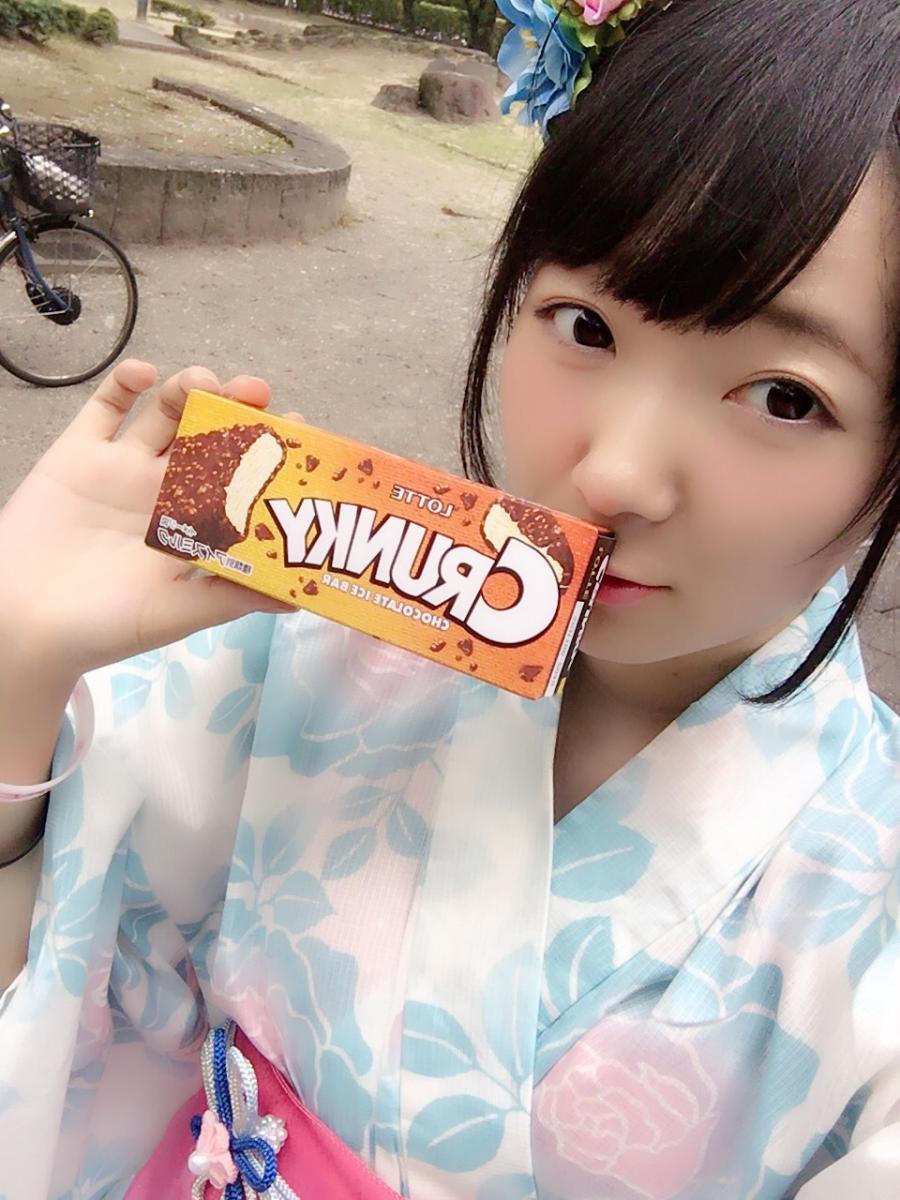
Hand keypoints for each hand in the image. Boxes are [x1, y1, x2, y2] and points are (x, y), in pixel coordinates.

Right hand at [0, 360, 303, 680]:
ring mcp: (121, 469)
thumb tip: (300, 600)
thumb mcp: (177, 614)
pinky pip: (103, 408)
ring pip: (164, 413)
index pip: (244, 479)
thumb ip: (232, 598)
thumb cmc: (105, 628)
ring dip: (187, 390)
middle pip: (210, 435)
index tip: (299, 431)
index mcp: (195, 525)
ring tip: (202, 381)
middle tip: (255, 390)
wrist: (22, 627)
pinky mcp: (76, 455)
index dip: (270, 453)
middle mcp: (164, 492)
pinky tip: (145, 373)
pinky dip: (122, 384)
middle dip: (235, 409)